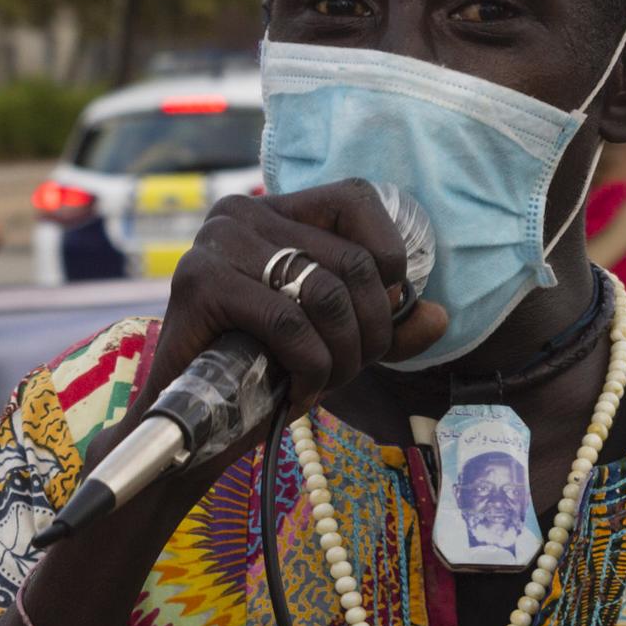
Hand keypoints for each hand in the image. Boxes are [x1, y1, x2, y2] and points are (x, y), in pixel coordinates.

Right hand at [107, 180, 448, 484]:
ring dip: (343, 356)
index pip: (357, 198)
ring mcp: (216, 242)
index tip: (379, 315)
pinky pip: (290, 322)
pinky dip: (311, 367)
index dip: (388, 257)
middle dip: (370, 331)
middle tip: (349, 371)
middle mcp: (241, 212)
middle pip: (353, 260)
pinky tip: (298, 392)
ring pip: (328, 292)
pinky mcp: (200, 281)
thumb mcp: (336, 342)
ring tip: (324, 384)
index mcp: (274, 211)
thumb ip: (387, 326)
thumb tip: (438, 315)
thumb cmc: (260, 374)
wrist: (187, 426)